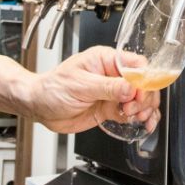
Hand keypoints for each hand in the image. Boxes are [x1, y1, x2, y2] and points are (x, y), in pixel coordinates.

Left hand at [27, 46, 161, 133]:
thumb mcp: (80, 85)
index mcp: (106, 60)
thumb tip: (130, 88)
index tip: (139, 95)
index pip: (136, 65)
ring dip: (145, 110)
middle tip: (133, 110)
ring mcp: (113, 93)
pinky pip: (131, 112)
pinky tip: (144, 124)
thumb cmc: (52, 88)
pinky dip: (140, 119)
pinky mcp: (110, 108)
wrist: (39, 107)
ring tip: (138, 118)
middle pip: (143, 84)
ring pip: (141, 100)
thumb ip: (107, 87)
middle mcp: (112, 75)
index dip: (143, 80)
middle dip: (144, 98)